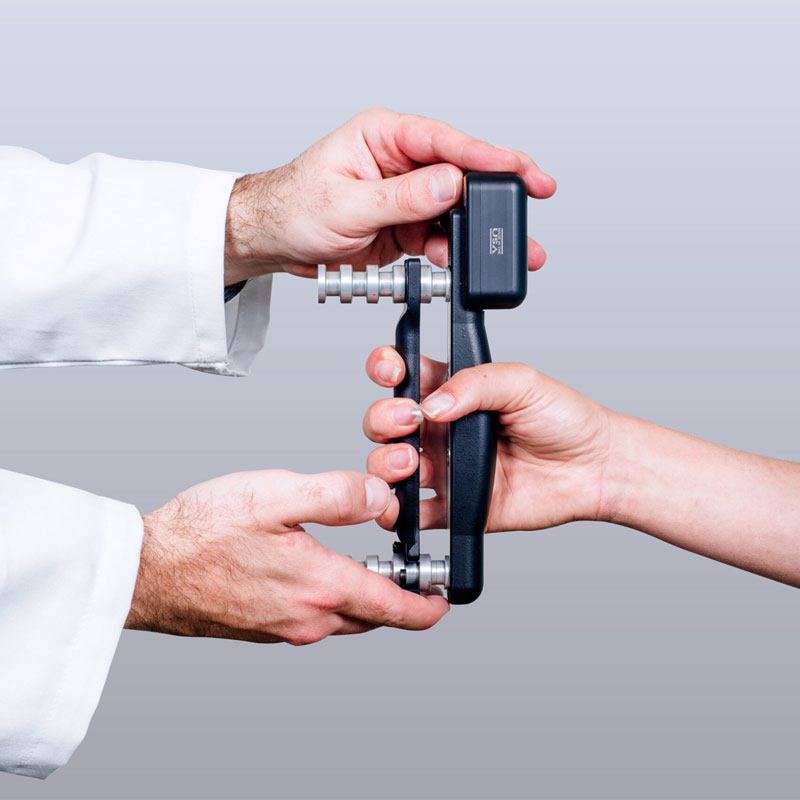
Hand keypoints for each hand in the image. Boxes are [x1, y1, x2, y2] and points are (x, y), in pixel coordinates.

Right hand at [125, 469, 447, 644]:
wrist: (146, 569)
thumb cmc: (202, 533)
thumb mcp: (276, 493)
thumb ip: (335, 495)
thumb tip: (379, 498)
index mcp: (319, 587)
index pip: (394, 608)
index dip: (427, 606)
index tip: (444, 599)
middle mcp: (306, 618)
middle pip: (371, 615)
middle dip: (396, 596)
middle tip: (408, 571)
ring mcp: (282, 628)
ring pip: (341, 616)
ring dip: (361, 595)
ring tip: (365, 564)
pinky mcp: (262, 627)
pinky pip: (312, 617)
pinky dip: (329, 597)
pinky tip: (315, 568)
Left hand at [224, 106, 555, 283]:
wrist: (274, 241)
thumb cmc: (295, 208)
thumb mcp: (347, 204)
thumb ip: (402, 197)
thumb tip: (449, 182)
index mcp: (384, 136)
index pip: (446, 141)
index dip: (489, 156)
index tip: (522, 170)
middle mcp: (400, 161)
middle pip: (461, 174)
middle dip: (495, 194)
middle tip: (534, 201)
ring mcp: (405, 195)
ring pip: (454, 211)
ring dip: (477, 233)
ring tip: (508, 251)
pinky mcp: (405, 225)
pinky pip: (438, 237)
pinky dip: (450, 253)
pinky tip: (459, 262)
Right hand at [362, 347, 613, 532]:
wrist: (594, 470)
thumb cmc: (565, 420)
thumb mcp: (522, 382)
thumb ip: (475, 384)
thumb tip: (432, 403)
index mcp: (454, 391)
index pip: (405, 374)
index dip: (387, 368)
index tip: (392, 371)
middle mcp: (442, 429)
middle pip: (385, 421)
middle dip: (383, 419)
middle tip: (410, 421)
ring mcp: (444, 468)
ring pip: (388, 466)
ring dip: (385, 463)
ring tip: (412, 461)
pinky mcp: (452, 505)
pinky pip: (413, 512)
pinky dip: (398, 511)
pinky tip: (407, 503)